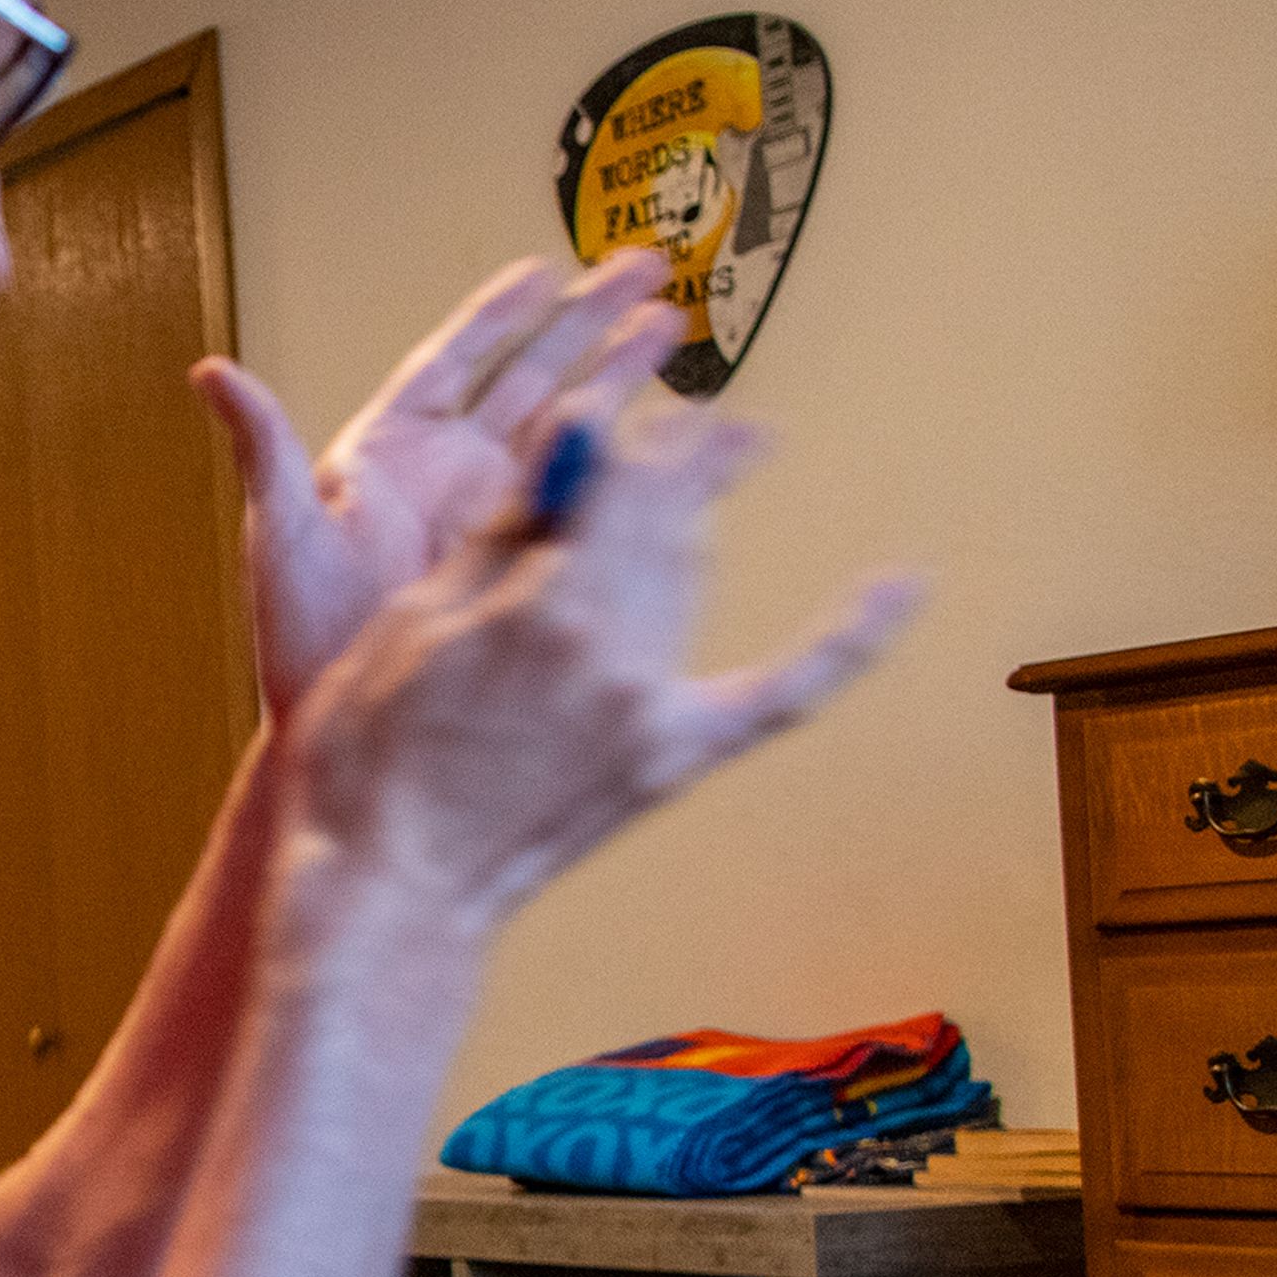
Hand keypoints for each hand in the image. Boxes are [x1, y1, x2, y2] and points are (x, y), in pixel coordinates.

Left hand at [193, 249, 685, 718]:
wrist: (348, 722)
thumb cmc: (299, 636)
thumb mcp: (281, 535)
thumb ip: (265, 448)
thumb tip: (215, 374)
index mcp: (391, 451)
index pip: (452, 363)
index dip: (496, 317)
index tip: (540, 274)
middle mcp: (448, 475)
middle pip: (528, 377)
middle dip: (585, 323)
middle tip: (642, 272)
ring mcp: (494, 515)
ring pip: (568, 426)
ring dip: (619, 376)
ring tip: (669, 328)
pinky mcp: (529, 558)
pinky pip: (585, 499)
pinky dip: (628, 465)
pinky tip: (670, 436)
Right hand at [286, 399, 919, 928]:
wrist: (392, 884)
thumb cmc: (372, 756)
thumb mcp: (412, 622)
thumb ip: (501, 533)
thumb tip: (567, 444)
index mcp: (541, 605)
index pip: (603, 475)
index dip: (612, 424)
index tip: (616, 392)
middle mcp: (613, 649)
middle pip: (660, 515)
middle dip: (672, 452)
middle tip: (682, 407)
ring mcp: (651, 706)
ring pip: (693, 572)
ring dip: (700, 509)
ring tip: (720, 453)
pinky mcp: (673, 757)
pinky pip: (784, 692)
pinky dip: (849, 638)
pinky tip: (904, 584)